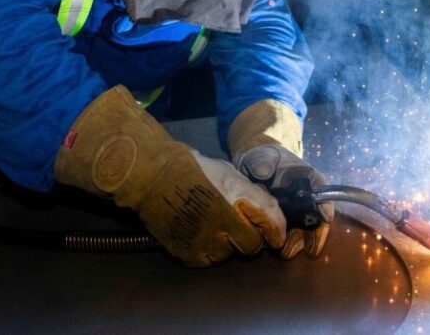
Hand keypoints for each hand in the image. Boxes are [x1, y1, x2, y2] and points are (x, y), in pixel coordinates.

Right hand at [54, 86, 286, 266]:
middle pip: (252, 246)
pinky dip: (207, 252)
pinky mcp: (187, 252)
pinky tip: (199, 235)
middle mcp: (224, 222)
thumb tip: (266, 210)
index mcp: (238, 197)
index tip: (276, 237)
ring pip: (228, 256)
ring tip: (214, 228)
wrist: (151, 175)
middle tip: (241, 230)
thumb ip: (248, 193)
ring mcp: (205, 240)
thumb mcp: (227, 172)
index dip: (277, 232)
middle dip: (251, 239)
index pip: (271, 223)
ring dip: (226, 246)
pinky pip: (206, 261)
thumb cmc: (191, 168)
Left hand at [228, 98, 332, 258]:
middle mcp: (307, 197)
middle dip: (313, 235)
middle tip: (308, 250)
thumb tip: (264, 173)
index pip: (325, 195)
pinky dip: (286, 240)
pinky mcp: (284, 219)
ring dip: (298, 241)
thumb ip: (263, 164)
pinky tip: (278, 248)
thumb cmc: (262, 157)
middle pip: (316, 218)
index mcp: (310, 180)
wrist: (251, 165)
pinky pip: (289, 231)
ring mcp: (296, 209)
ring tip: (286, 252)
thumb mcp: (262, 158)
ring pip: (303, 228)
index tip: (325, 220)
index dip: (326, 209)